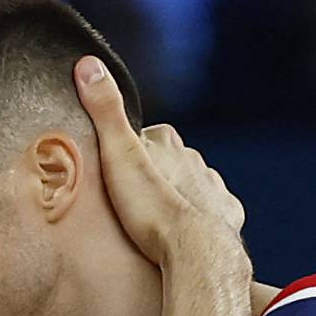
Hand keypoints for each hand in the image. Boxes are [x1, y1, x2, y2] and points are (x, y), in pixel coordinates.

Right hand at [73, 56, 245, 264]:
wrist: (194, 252)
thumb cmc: (152, 207)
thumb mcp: (117, 154)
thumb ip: (104, 110)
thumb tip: (88, 62)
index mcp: (168, 142)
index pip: (141, 137)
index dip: (123, 152)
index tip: (108, 171)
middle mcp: (196, 159)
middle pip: (167, 160)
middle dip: (150, 173)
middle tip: (125, 198)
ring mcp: (214, 187)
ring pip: (190, 183)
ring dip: (174, 195)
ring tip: (151, 218)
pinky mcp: (226, 216)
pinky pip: (211, 211)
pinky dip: (197, 217)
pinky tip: (181, 232)